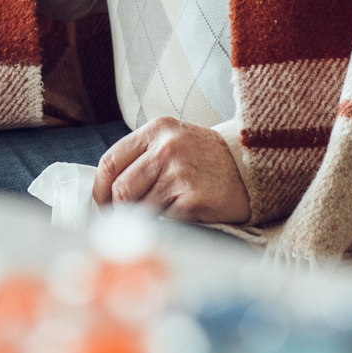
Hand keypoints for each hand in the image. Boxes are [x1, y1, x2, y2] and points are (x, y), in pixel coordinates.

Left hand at [93, 117, 250, 224]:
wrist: (250, 168)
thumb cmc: (205, 159)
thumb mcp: (172, 142)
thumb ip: (141, 158)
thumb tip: (107, 190)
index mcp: (156, 130)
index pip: (110, 161)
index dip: (101, 187)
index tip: (102, 202)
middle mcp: (166, 147)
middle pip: (121, 188)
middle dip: (119, 208)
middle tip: (125, 217)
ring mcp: (180, 172)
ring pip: (140, 207)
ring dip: (147, 216)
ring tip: (163, 210)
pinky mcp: (192, 197)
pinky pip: (164, 219)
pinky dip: (168, 222)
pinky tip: (183, 213)